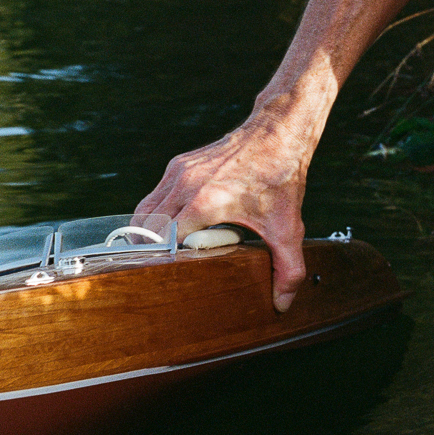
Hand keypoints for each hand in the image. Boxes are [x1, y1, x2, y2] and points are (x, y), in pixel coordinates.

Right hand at [134, 110, 311, 310]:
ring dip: (150, 232)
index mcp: (205, 202)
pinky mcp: (179, 164)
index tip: (173, 275)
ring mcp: (179, 171)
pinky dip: (157, 214)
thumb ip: (288, 267)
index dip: (164, 262)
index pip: (163, 242)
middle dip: (153, 251)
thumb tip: (282, 303)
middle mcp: (186, 185)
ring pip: (145, 211)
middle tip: (168, 266)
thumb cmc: (281, 176)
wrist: (278, 131)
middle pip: (146, 229)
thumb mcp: (288, 227)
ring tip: (168, 250)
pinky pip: (155, 196)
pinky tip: (176, 225)